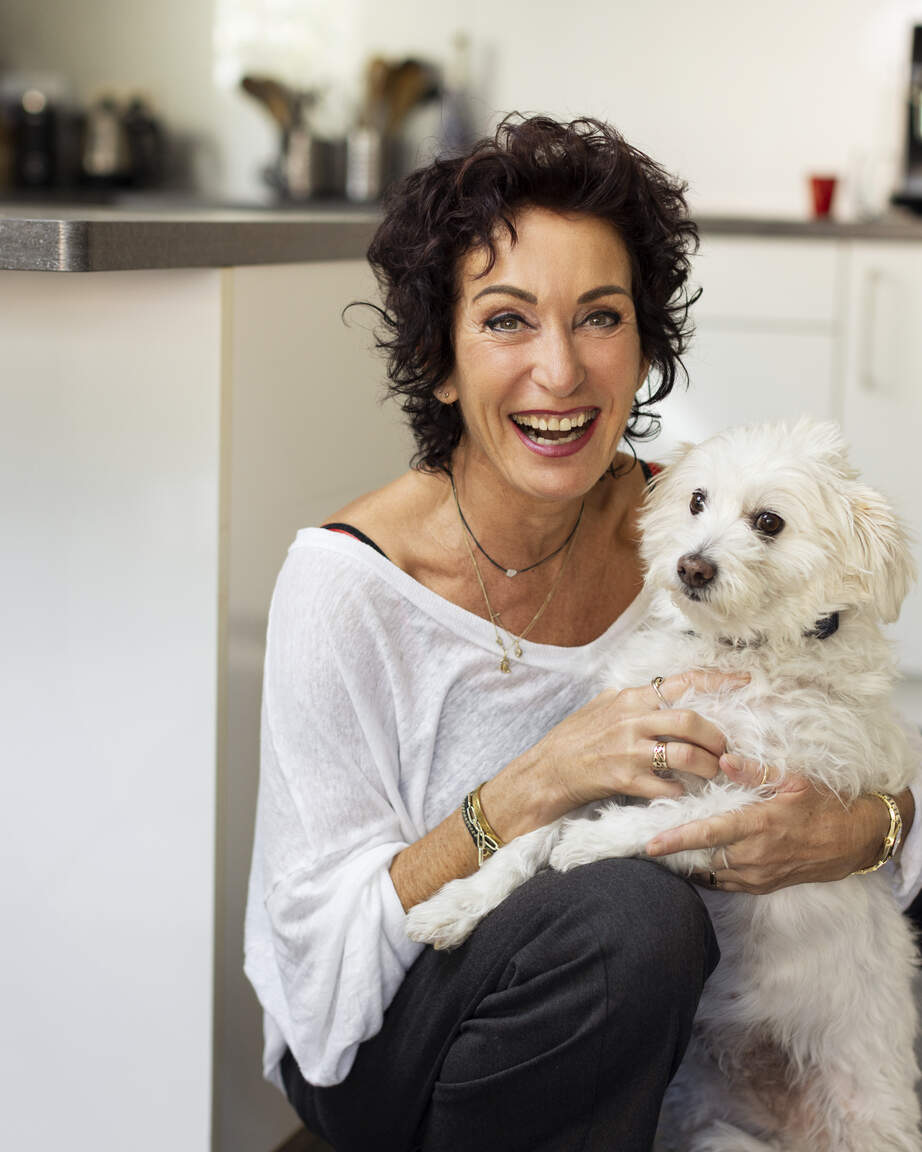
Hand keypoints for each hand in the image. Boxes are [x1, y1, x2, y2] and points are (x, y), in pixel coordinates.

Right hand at [507, 670, 747, 830]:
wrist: (544, 772)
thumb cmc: (572, 740)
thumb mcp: (599, 706)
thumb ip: (629, 698)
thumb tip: (654, 690)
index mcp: (630, 699)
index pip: (682, 683)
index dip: (718, 681)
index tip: (746, 681)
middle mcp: (632, 720)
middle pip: (692, 721)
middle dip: (718, 736)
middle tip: (726, 748)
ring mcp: (629, 751)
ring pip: (686, 755)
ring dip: (708, 767)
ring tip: (714, 773)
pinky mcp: (625, 780)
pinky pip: (667, 786)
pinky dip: (682, 790)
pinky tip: (683, 792)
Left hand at [644, 753, 896, 892]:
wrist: (854, 840)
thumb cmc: (823, 805)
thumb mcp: (794, 780)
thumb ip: (756, 771)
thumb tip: (724, 759)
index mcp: (759, 825)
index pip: (708, 834)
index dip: (676, 839)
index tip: (649, 843)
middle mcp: (754, 855)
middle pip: (701, 858)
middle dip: (672, 853)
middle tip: (644, 842)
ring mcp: (758, 875)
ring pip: (710, 873)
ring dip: (687, 863)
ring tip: (662, 850)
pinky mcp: (762, 886)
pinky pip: (725, 883)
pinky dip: (706, 873)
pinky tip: (693, 861)